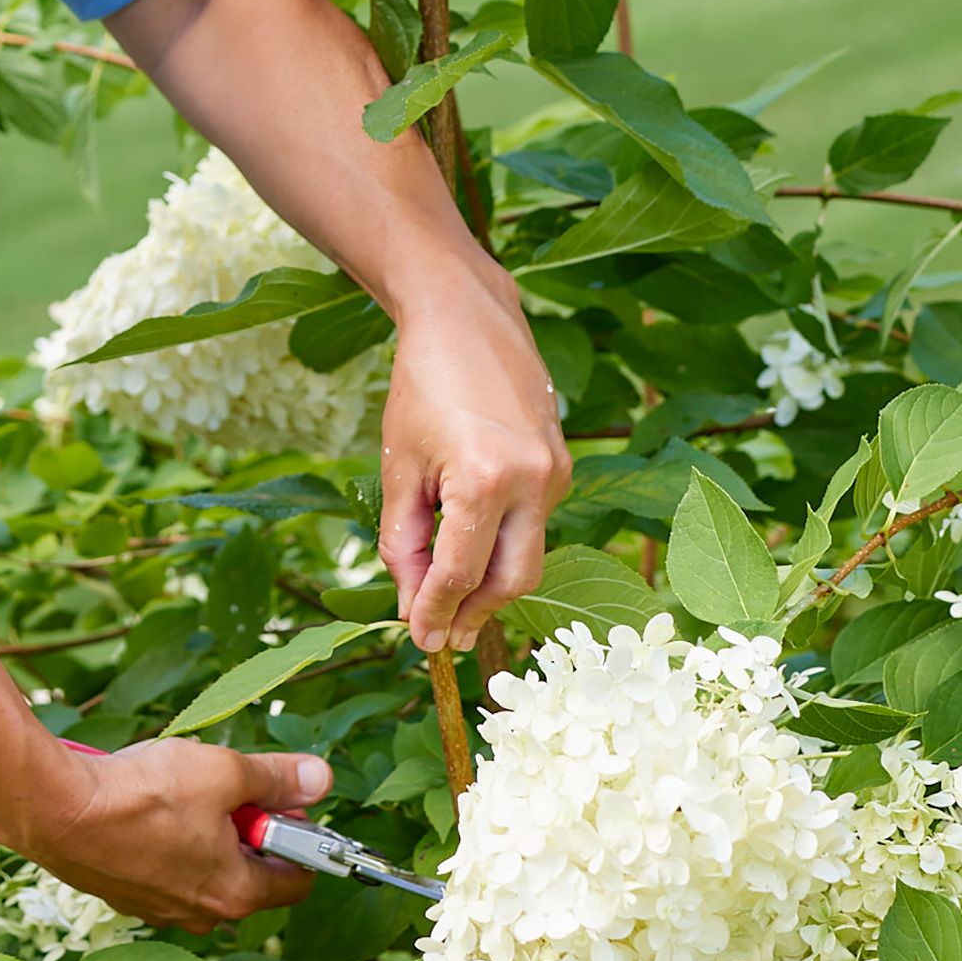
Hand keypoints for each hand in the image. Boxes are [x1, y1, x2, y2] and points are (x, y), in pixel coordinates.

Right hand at [0, 737, 333, 931]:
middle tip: (224, 783)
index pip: (297, 879)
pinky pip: (161, 867)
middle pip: (247, 871)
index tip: (281, 799)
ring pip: (201, 867)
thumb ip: (275, 778)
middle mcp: (199, 916)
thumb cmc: (142, 794)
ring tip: (177, 788)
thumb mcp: (222, 771)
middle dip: (244, 826)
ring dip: (202, 830)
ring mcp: (157, 909)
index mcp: (236, 894)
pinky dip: (163, 838)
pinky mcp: (122, 894)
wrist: (55, 810)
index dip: (298, 834)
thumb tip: (321, 778)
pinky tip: (142, 802)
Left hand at [378, 258, 570, 652]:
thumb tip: (411, 601)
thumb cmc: (421, 386)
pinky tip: (470, 548)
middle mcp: (535, 481)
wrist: (466, 318)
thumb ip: (402, 539)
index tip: (418, 641)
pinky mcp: (563, 464)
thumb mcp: (398, 465)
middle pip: (511, 580)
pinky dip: (503, 545)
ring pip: (529, 556)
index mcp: (486, 480)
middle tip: (441, 636)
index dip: (435, 612)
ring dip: (490, 584)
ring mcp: (557, 473)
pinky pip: (535, 524)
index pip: (460, 574)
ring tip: (451, 601)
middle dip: (475, 614)